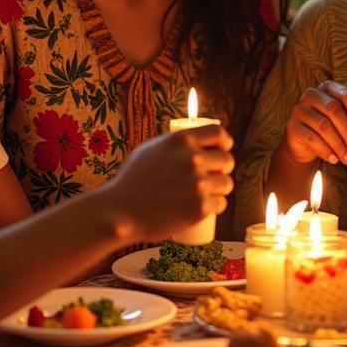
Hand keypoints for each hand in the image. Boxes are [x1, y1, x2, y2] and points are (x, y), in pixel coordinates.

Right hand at [110, 125, 234, 242]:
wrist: (119, 212)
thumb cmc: (131, 181)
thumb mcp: (149, 149)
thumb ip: (173, 144)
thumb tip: (194, 141)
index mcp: (181, 140)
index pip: (218, 133)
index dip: (224, 142)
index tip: (223, 150)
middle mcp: (193, 159)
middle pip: (227, 160)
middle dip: (223, 169)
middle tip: (214, 177)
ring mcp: (198, 183)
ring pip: (226, 184)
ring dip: (221, 189)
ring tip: (209, 194)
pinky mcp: (200, 207)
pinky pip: (221, 204)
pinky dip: (216, 207)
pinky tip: (208, 208)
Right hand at [278, 81, 346, 166]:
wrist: (305, 145)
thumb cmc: (331, 131)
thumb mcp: (345, 125)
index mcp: (329, 88)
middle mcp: (313, 94)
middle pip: (334, 109)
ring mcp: (300, 109)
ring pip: (323, 125)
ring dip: (339, 145)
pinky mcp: (292, 126)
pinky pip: (311, 138)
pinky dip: (326, 150)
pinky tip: (335, 159)